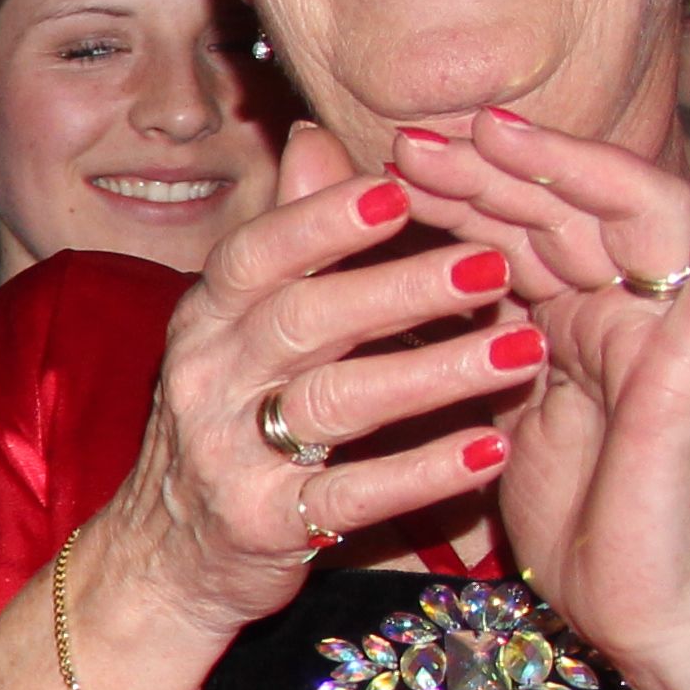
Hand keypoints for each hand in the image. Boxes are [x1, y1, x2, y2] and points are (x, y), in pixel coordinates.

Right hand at [94, 127, 538, 643]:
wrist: (165, 554)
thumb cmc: (229, 420)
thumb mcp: (237, 324)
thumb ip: (286, 237)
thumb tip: (314, 135)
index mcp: (207, 316)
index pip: (257, 252)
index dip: (324, 218)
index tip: (402, 187)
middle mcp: (207, 378)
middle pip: (302, 320)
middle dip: (400, 288)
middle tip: (496, 264)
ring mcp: (228, 456)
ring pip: (333, 402)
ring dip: (434, 374)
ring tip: (524, 351)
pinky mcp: (262, 528)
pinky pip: (349, 497)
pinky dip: (424, 472)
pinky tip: (494, 449)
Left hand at [392, 111, 689, 683]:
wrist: (625, 604)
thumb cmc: (561, 507)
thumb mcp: (482, 405)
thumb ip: (452, 331)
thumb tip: (383, 266)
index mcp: (569, 315)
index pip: (520, 221)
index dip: (462, 182)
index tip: (385, 151)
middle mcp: (621, 311)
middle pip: (567, 206)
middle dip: (492, 166)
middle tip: (414, 136)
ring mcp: (663, 335)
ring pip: (635, 218)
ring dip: (570, 168)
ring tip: (501, 132)